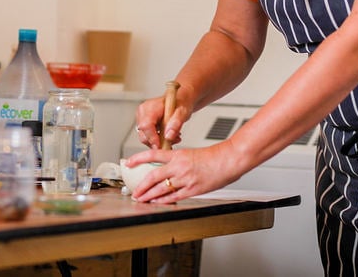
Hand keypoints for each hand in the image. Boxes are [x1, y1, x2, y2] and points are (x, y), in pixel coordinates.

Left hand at [123, 142, 242, 202]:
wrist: (228, 160)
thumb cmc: (214, 156)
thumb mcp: (192, 154)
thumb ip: (179, 162)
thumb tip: (168, 169)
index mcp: (179, 154)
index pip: (153, 155)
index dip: (138, 158)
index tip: (128, 162)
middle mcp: (179, 166)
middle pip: (153, 176)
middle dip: (142, 186)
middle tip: (134, 193)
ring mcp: (185, 178)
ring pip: (161, 189)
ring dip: (149, 196)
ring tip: (142, 200)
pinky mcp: (193, 189)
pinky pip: (174, 197)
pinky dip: (164, 201)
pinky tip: (158, 203)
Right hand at [133, 91, 190, 149]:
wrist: (180, 100)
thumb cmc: (180, 103)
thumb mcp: (183, 112)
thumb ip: (176, 123)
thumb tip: (168, 136)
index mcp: (150, 107)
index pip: (146, 126)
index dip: (152, 138)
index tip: (162, 146)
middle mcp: (143, 113)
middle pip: (144, 135)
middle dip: (158, 142)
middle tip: (173, 141)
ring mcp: (142, 119)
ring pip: (146, 138)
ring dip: (160, 142)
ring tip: (174, 137)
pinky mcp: (144, 124)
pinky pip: (148, 137)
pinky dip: (159, 140)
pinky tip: (169, 136)